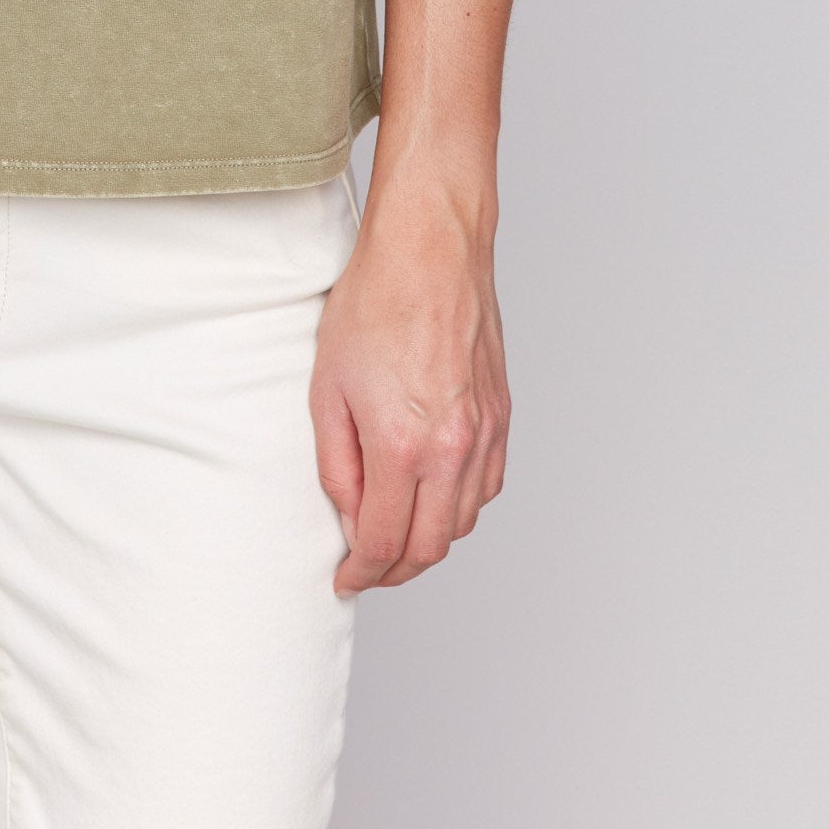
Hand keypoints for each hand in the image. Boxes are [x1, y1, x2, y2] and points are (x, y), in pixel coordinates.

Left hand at [309, 169, 509, 592]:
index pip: (384, 541)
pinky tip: (435, 495)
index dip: (361, 572)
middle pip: (431, 547)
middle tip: (369, 569)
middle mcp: (453, 450)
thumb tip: (349, 516)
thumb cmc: (373, 304)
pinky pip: (486, 486)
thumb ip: (337, 464)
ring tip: (396, 534)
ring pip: (463, 522)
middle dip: (396, 570)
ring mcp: (484, 434)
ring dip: (430, 540)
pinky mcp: (501, 416)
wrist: (431, 249)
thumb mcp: (327, 386)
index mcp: (404, 446)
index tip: (346, 579)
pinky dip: (460, 506)